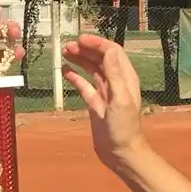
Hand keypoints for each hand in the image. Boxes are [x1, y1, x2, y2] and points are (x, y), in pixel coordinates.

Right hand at [62, 34, 144, 169]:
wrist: (120, 153)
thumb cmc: (124, 128)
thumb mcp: (120, 99)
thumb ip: (114, 75)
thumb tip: (108, 51)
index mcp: (125, 78)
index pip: (112, 52)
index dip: (97, 43)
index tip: (80, 39)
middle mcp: (116, 82)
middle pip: (100, 58)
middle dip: (85, 49)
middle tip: (67, 46)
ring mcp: (105, 92)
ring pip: (91, 69)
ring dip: (80, 59)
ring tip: (65, 52)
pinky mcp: (95, 103)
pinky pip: (84, 85)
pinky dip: (75, 77)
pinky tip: (65, 71)